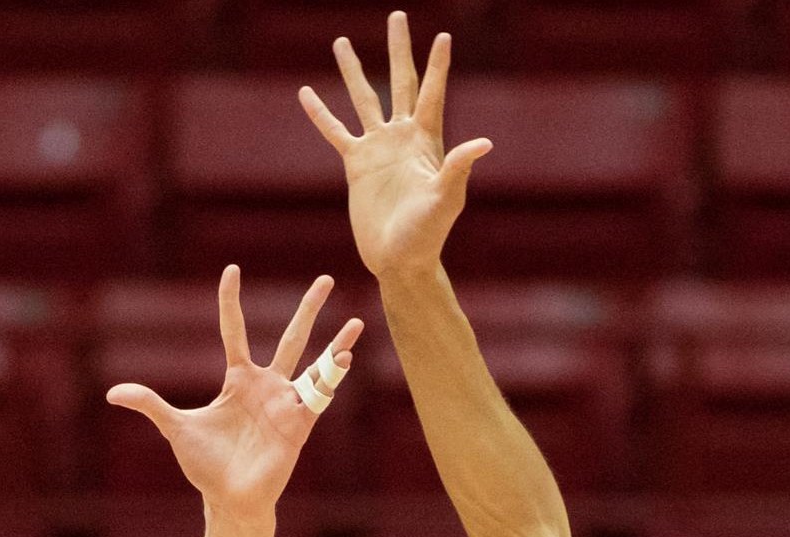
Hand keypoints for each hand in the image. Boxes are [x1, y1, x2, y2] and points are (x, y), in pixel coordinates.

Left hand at [106, 266, 362, 516]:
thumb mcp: (176, 427)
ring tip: (358, 322)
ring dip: (337, 343)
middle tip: (326, 279)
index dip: (231, 301)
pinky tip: (346, 358)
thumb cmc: (205, 465)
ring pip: (317, 364)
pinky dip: (332, 377)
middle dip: (308, 309)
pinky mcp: (300, 424)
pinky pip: (319, 396)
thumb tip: (112, 392)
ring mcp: (287, 403)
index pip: (236, 330)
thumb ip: (150, 404)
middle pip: (292, 337)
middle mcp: (268, 385)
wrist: (228, 498)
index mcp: (238, 380)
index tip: (231, 270)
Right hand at [299, 11, 492, 279]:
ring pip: (363, 99)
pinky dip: (320, 114)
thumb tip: (483, 143)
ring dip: (353, 71)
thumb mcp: (446, 200)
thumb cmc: (429, 235)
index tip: (442, 36)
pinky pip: (334, 132)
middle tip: (397, 16)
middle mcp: (402, 138)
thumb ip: (458, 168)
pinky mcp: (356, 166)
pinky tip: (306, 93)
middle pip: (400, 82)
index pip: (432, 93)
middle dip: (399, 49)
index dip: (437, 65)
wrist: (399, 260)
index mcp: (427, 141)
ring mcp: (378, 149)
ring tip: (341, 43)